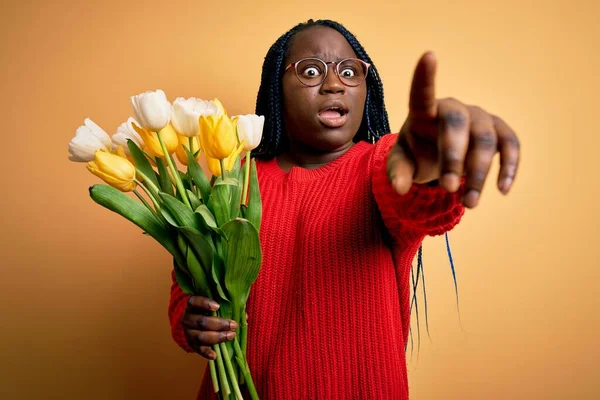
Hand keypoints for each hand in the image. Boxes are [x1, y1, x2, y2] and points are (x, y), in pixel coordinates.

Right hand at [183, 296, 237, 359]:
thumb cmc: (209, 311)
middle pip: (202, 322)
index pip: (194, 302)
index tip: (218, 306)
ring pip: (201, 336)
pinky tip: (215, 355)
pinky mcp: (192, 344)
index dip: (204, 304)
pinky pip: (198, 349)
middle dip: (219, 324)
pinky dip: (206, 352)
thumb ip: (227, 307)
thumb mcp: (214, 306)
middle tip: (233, 325)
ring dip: (217, 337)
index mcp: (191, 305)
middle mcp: (187, 319)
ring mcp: (188, 332)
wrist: (195, 324)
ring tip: (231, 336)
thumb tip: (244, 315)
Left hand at [387, 52, 519, 207]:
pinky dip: (509, 167)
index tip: (429, 55)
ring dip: (478, 173)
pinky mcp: (499, 132)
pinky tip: (502, 190)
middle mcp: (453, 109)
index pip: (422, 92)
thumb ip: (397, 173)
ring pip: (485, 139)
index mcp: (423, 112)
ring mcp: (479, 117)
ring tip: (468, 204)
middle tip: (446, 188)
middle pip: (457, 124)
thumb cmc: (417, 153)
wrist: (439, 157)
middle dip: (454, 158)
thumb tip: (399, 188)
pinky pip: (510, 144)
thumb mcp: (402, 163)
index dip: (425, 76)